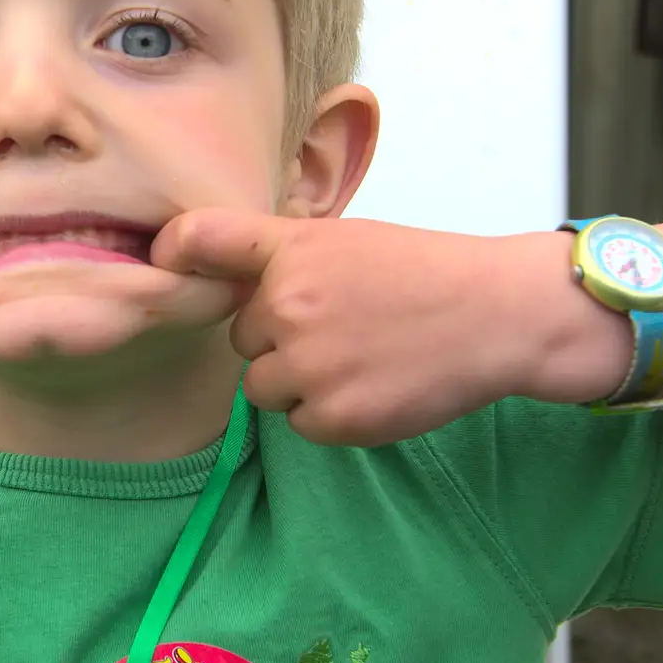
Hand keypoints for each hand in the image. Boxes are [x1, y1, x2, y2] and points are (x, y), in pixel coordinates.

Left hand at [152, 209, 545, 445]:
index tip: (163, 259)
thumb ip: (283, 258)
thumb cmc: (424, 273)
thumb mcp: (348, 241)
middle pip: (243, 339)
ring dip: (298, 383)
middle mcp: (289, 304)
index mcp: (293, 250)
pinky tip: (373, 386)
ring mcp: (309, 364)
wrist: (499, 315)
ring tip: (359, 359)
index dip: (175, 250)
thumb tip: (217, 276)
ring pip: (263, 388)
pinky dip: (329, 414)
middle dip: (279, 340)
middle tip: (342, 328)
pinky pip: (299, 424)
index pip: (205, 239)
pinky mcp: (334, 416)